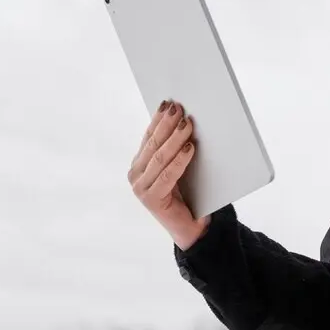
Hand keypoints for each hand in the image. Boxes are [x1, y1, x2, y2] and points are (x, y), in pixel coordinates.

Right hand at [128, 100, 209, 249]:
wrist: (194, 226)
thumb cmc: (189, 192)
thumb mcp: (180, 165)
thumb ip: (176, 147)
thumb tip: (185, 118)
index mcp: (139, 164)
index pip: (149, 137)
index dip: (158, 119)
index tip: (169, 102)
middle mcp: (136, 175)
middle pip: (153, 144)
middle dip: (167, 124)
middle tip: (179, 108)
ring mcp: (141, 188)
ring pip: (159, 157)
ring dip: (174, 138)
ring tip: (188, 124)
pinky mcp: (151, 199)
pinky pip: (167, 175)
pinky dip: (179, 160)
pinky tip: (189, 148)